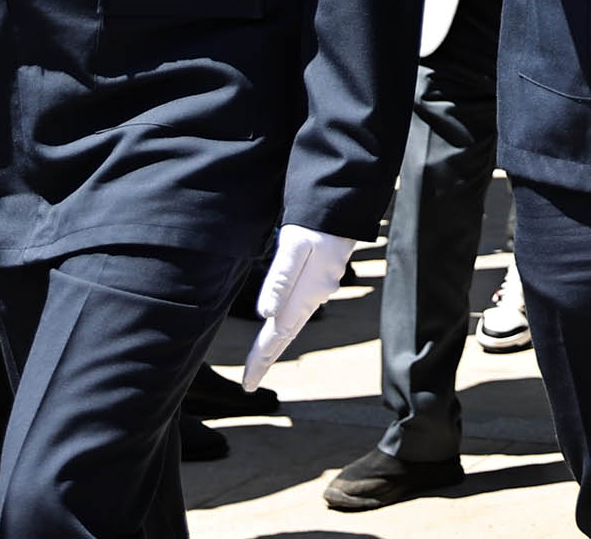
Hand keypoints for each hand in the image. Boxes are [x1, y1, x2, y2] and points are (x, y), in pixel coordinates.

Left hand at [243, 225, 357, 388]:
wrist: (343, 207)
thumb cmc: (314, 224)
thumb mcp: (294, 247)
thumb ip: (280, 279)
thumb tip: (265, 315)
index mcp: (306, 294)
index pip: (278, 335)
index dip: (261, 359)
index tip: (248, 383)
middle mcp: (315, 297)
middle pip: (286, 335)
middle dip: (267, 358)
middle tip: (250, 382)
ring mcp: (320, 289)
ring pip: (293, 323)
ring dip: (276, 343)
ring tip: (260, 360)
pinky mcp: (321, 279)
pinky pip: (300, 310)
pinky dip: (286, 325)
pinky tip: (281, 326)